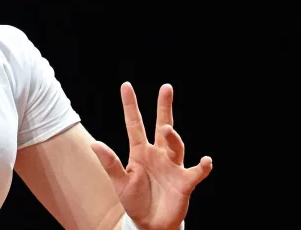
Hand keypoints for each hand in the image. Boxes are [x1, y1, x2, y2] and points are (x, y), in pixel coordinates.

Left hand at [91, 83, 212, 229]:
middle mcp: (158, 154)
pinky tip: (205, 161)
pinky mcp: (185, 182)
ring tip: (167, 129)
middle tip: (166, 88)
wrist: (149, 224)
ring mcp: (172, 166)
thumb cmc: (134, 201)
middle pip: (161, 125)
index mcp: (139, 151)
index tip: (126, 85)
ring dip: (173, 137)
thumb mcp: (119, 182)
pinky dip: (202, 167)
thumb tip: (95, 144)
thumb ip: (110, 163)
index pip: (134, 124)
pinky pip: (196, 172)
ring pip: (176, 145)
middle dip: (164, 107)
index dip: (130, 105)